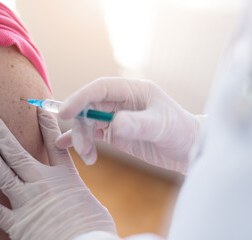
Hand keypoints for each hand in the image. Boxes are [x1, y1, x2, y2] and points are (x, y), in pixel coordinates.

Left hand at [0, 109, 115, 239]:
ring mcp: (28, 202)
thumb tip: (85, 203)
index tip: (37, 109)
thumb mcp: (94, 208)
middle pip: (18, 154)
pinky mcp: (17, 224)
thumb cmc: (94, 230)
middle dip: (1, 133)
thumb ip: (82, 198)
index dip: (45, 125)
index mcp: (66, 178)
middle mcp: (44, 184)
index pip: (54, 145)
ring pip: (3, 174)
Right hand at [57, 78, 204, 173]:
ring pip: (88, 122)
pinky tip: (68, 147)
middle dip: (81, 127)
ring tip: (88, 157)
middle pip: (89, 107)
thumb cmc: (180, 131)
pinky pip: (93, 134)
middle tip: (84, 149)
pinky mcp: (116, 133)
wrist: (188, 149)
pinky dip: (80, 140)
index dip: (80, 98)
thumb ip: (138, 124)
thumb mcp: (161, 126)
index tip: (64, 113)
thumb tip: (114, 124)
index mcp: (133, 90)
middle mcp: (122, 102)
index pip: (100, 89)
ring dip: (82, 138)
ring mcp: (117, 117)